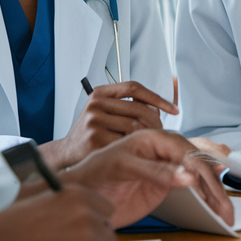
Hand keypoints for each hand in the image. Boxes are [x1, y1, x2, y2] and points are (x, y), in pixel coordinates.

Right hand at [0, 185, 114, 240]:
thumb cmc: (10, 223)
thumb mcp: (41, 197)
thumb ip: (67, 199)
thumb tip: (85, 208)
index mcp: (78, 194)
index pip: (106, 208)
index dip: (95, 219)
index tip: (85, 227)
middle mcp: (88, 212)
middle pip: (108, 229)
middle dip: (95, 238)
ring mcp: (88, 237)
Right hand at [41, 81, 177, 169]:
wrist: (67, 153)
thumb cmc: (93, 132)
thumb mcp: (106, 112)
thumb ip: (128, 106)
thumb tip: (162, 107)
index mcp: (100, 93)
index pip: (134, 87)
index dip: (157, 98)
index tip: (173, 109)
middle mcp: (95, 104)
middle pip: (138, 109)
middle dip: (156, 122)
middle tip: (163, 133)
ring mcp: (94, 122)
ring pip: (135, 127)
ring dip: (148, 136)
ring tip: (151, 143)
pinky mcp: (95, 140)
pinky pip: (126, 143)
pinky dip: (136, 148)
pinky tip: (138, 152)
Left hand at [63, 130, 233, 227]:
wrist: (78, 191)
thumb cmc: (94, 171)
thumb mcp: (123, 167)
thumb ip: (156, 172)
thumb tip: (188, 177)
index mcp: (154, 138)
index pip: (186, 152)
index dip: (201, 171)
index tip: (210, 189)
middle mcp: (164, 152)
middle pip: (197, 166)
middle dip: (214, 188)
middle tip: (224, 208)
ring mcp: (165, 170)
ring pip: (197, 180)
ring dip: (213, 197)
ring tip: (225, 214)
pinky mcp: (163, 187)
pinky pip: (189, 191)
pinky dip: (204, 201)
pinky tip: (215, 209)